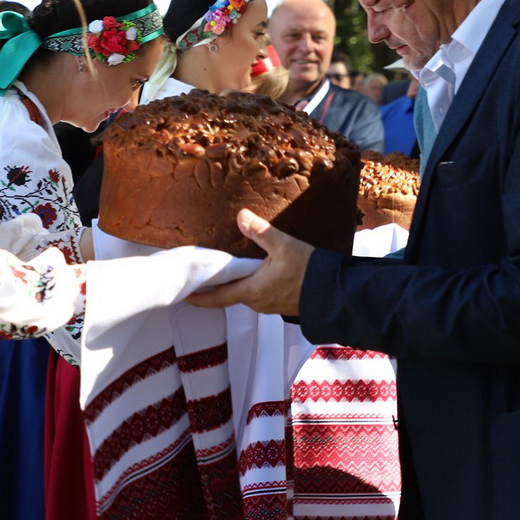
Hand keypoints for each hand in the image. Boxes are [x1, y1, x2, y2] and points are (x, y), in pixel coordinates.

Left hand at [186, 208, 311, 315]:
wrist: (335, 292)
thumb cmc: (308, 271)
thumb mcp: (283, 246)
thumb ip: (260, 231)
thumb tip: (241, 215)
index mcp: (251, 291)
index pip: (217, 297)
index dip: (199, 297)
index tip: (184, 294)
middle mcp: (257, 302)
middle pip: (228, 295)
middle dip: (214, 287)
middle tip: (200, 276)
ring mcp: (270, 304)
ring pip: (244, 293)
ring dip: (232, 285)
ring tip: (222, 271)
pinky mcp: (281, 302)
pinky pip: (257, 293)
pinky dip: (248, 284)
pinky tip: (250, 272)